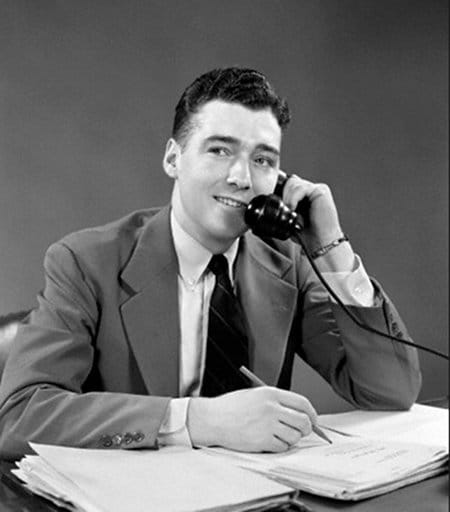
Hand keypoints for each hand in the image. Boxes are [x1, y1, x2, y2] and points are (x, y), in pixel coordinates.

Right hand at [187, 387, 317, 451]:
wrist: (212, 419)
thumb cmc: (231, 407)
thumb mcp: (255, 395)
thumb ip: (276, 401)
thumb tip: (298, 413)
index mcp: (271, 393)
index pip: (302, 403)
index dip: (311, 413)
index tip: (312, 420)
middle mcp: (271, 408)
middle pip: (303, 421)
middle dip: (306, 428)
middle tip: (301, 431)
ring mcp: (267, 425)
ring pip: (295, 436)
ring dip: (291, 438)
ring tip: (279, 435)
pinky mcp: (262, 441)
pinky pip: (282, 447)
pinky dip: (280, 446)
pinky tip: (270, 441)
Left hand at [280, 173, 342, 250]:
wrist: (319, 242)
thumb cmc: (306, 233)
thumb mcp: (289, 218)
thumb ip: (283, 207)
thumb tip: (269, 198)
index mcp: (304, 195)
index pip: (288, 184)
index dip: (280, 192)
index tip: (277, 205)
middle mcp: (311, 190)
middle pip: (290, 182)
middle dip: (283, 195)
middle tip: (285, 210)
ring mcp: (317, 189)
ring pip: (294, 183)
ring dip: (288, 198)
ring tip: (290, 212)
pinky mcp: (321, 191)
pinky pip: (301, 188)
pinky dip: (293, 198)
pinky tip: (294, 208)